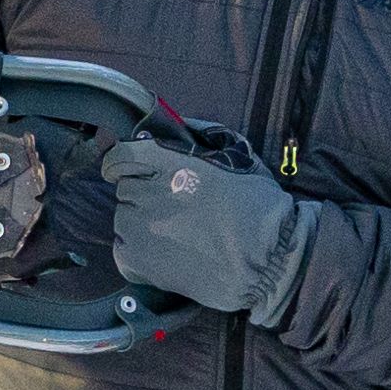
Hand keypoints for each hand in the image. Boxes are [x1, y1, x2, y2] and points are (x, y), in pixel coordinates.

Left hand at [105, 135, 313, 314]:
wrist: (269, 260)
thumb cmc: (259, 209)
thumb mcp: (238, 156)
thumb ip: (205, 137)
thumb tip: (182, 127)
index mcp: (171, 164)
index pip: (122, 155)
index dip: (121, 163)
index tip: (124, 169)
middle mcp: (149, 193)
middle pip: (125, 189)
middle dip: (143, 194)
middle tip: (173, 208)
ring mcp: (140, 229)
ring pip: (123, 219)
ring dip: (141, 223)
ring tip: (175, 234)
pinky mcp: (139, 262)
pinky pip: (123, 251)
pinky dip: (138, 252)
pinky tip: (165, 255)